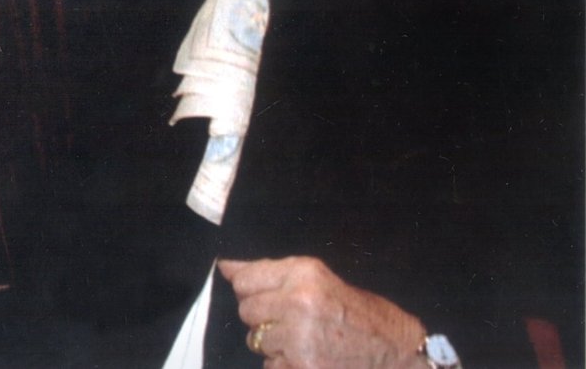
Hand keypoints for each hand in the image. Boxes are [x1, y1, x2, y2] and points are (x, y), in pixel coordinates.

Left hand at [218, 257, 424, 368]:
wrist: (400, 354)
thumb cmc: (361, 315)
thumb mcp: (320, 280)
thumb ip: (273, 273)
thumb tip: (226, 267)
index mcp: (304, 273)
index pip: (245, 279)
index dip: (251, 290)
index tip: (263, 296)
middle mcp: (299, 301)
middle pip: (247, 310)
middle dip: (264, 318)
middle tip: (292, 322)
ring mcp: (300, 337)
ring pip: (257, 340)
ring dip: (274, 345)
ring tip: (306, 341)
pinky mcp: (303, 366)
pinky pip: (270, 365)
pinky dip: (285, 365)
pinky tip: (310, 359)